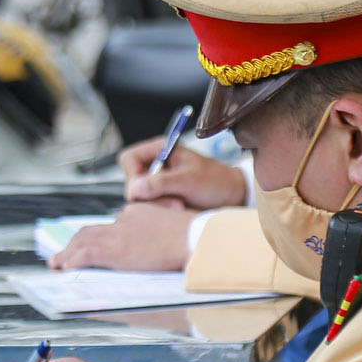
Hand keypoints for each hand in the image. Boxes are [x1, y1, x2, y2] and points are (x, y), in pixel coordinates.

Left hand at [50, 202, 194, 270]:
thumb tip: (160, 245)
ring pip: (83, 241)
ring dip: (67, 253)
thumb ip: (160, 233)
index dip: (98, 237)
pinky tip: (65, 268)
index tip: (91, 245)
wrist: (196, 238)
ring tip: (57, 263)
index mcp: (138, 213)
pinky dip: (72, 260)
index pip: (112, 224)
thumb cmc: (194, 237)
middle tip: (64, 255)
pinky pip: (86, 254)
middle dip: (75, 243)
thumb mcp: (175, 228)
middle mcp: (124, 220)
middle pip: (91, 230)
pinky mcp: (115, 250)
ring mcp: (118, 234)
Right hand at [120, 137, 250, 208]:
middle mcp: (155, 166)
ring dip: (158, 206)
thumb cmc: (216, 181)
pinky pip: (149, 209)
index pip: (129, 159)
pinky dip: (161, 212)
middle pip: (132, 182)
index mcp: (160, 150)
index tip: (146, 188)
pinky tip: (179, 210)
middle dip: (150, 196)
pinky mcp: (161, 200)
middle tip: (174, 203)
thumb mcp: (190, 179)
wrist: (232, 198)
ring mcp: (157, 184)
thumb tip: (135, 188)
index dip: (133, 175)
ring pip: (139, 199)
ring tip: (180, 206)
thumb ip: (162, 183)